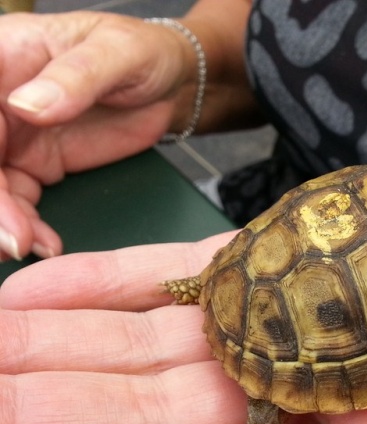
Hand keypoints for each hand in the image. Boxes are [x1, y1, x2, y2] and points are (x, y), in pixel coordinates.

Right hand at [0, 11, 201, 259]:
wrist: (170, 85)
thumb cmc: (141, 53)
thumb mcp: (117, 53)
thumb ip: (76, 77)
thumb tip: (27, 105)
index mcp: (2, 57)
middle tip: (12, 240)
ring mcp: (11, 136)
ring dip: (4, 224)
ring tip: (29, 247)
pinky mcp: (32, 165)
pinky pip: (16, 204)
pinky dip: (26, 228)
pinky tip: (45, 245)